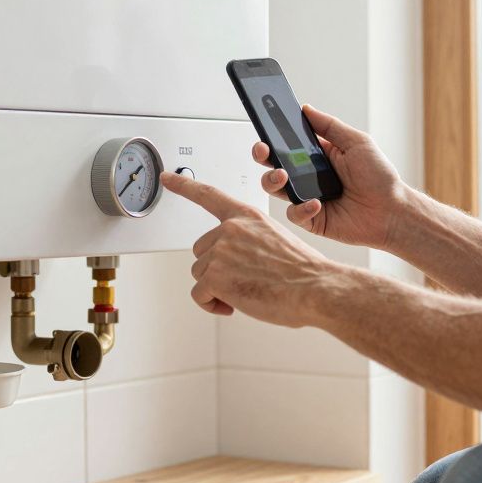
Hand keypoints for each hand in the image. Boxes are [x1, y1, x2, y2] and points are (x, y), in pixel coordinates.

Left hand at [160, 170, 349, 327]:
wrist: (315, 288)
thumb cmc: (302, 270)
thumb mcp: (275, 239)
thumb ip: (249, 241)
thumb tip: (235, 261)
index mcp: (246, 215)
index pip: (208, 195)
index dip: (183, 185)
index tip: (166, 178)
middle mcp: (230, 229)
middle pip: (202, 250)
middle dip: (216, 268)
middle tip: (243, 280)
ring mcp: (221, 251)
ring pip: (200, 274)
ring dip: (217, 288)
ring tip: (246, 292)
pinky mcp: (215, 276)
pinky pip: (199, 295)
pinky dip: (211, 304)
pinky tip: (233, 305)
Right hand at [255, 104, 407, 250]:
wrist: (392, 211)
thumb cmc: (380, 178)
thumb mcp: (357, 142)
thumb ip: (329, 125)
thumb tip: (306, 109)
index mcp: (317, 155)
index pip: (287, 143)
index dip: (272, 135)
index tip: (265, 126)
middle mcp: (308, 176)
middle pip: (274, 164)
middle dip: (262, 155)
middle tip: (264, 150)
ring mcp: (307, 198)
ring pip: (276, 189)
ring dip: (273, 180)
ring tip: (283, 176)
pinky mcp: (311, 219)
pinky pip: (294, 213)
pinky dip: (301, 208)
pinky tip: (317, 203)